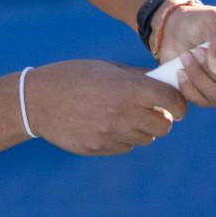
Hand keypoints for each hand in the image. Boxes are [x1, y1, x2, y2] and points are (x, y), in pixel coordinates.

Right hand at [22, 60, 186, 155]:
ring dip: (142, 129)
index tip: (176, 104)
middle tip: (152, 111)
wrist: (36, 101)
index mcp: (126, 88)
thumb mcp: (106, 68)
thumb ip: (136, 77)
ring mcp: (110, 134)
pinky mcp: (99, 148)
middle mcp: (122, 113)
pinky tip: (106, 125)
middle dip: (163, 119)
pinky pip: (125, 146)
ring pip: (145, 138)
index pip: (171, 101)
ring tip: (124, 116)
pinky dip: (123, 138)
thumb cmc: (73, 77)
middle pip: (164, 126)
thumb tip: (163, 82)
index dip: (179, 104)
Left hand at [153, 2, 215, 107]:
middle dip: (215, 69)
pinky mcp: (211, 97)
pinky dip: (189, 87)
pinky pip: (204, 102)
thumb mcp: (214, 18)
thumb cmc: (202, 21)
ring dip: (199, 75)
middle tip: (197, 51)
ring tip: (187, 55)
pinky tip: (181, 71)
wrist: (176, 31)